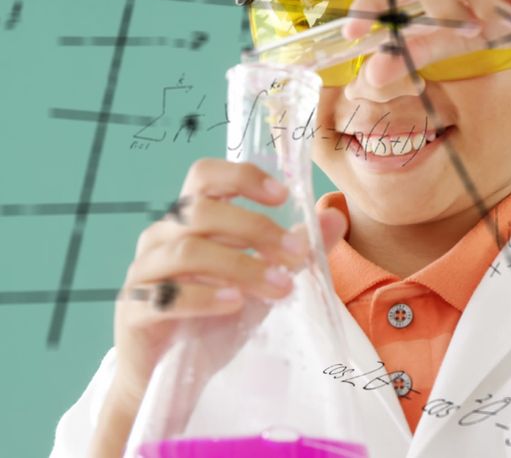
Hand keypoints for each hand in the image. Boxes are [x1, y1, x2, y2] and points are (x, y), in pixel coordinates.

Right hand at [94, 159, 345, 452]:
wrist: (175, 376)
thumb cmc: (217, 318)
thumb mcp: (264, 281)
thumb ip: (296, 250)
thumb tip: (336, 217)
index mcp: (190, 221)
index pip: (204, 176)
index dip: (240, 176)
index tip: (283, 195)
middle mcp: (161, 237)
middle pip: (201, 211)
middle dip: (256, 229)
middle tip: (297, 255)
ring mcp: (144, 272)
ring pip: (187, 252)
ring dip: (241, 265)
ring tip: (279, 287)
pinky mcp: (134, 310)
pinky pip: (165, 296)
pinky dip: (204, 297)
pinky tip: (234, 304)